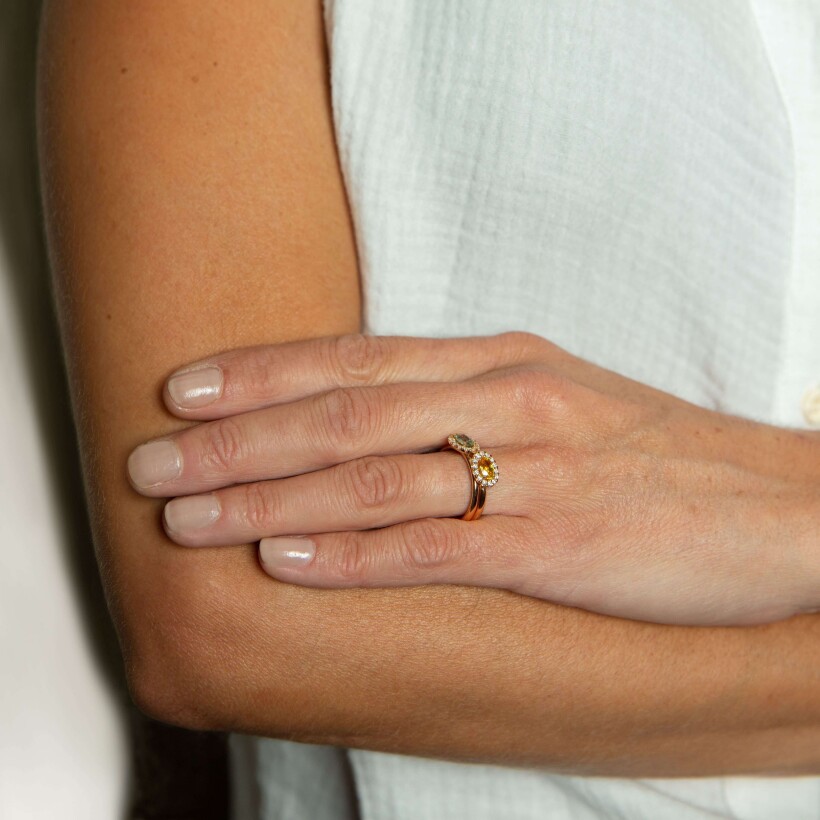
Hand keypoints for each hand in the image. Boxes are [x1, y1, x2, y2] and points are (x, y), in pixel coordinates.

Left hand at [126, 332, 819, 625]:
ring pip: (375, 480)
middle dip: (236, 439)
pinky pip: (438, 548)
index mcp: (501, 361)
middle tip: (150, 462)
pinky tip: (286, 563)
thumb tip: (372, 418)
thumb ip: (464, 402)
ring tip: (188, 518)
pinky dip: (353, 557)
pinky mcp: (562, 547)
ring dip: (270, 498)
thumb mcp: (554, 400)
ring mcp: (535, 472)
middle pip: (344, 416)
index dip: (262, 374)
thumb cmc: (654, 453)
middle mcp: (508, 401)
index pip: (356, 360)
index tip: (182, 390)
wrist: (779, 504)